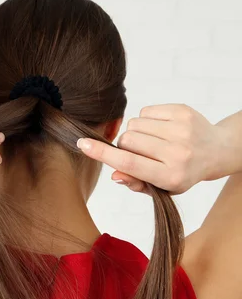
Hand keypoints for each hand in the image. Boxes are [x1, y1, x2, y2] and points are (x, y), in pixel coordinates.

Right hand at [77, 104, 222, 194]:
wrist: (215, 151)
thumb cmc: (182, 172)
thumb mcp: (161, 187)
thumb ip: (136, 183)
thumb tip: (114, 174)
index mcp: (170, 176)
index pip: (129, 163)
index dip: (103, 154)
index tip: (83, 145)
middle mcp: (177, 153)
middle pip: (128, 140)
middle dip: (124, 145)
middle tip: (138, 152)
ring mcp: (181, 130)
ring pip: (134, 124)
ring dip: (135, 132)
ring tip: (152, 141)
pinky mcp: (182, 111)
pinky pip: (145, 111)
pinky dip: (146, 120)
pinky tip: (160, 130)